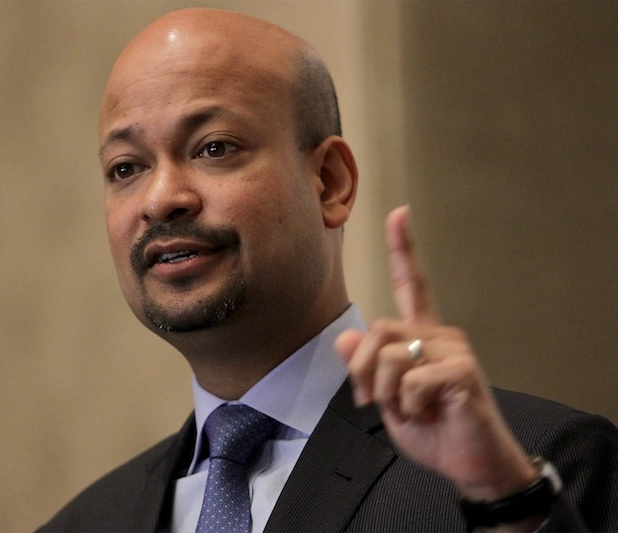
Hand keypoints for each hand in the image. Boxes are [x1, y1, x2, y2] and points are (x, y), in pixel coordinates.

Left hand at [335, 205, 536, 502]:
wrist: (469, 464)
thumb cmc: (432, 429)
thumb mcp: (385, 398)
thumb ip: (366, 368)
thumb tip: (346, 337)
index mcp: (422, 336)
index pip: (412, 285)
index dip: (404, 248)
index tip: (398, 212)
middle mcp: (439, 334)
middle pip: (378, 330)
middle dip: (361, 371)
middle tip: (371, 401)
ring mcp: (453, 349)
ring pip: (389, 356)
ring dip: (386, 393)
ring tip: (410, 409)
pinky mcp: (462, 369)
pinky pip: (410, 379)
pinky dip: (408, 405)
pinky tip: (430, 413)